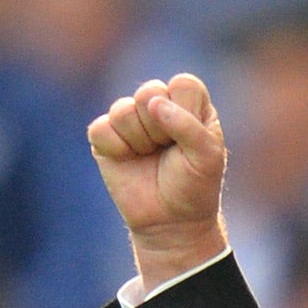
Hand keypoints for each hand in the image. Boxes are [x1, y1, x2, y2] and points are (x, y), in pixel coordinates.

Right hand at [87, 73, 228, 288]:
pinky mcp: (106, 137)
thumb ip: (188, 125)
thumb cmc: (195, 187)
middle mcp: (158, 105)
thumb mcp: (207, 157)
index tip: (191, 142)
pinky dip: (116, 149)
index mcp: (189, 102)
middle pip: (149, 92)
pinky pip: (101, 128)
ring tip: (149, 157)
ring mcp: (130, 119)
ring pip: (123, 110)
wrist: (171, 223)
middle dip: (160, 128)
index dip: (185, 113)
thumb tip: (153, 104)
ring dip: (139, 140)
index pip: (182, 85)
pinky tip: (129, 161)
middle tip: (168, 151)